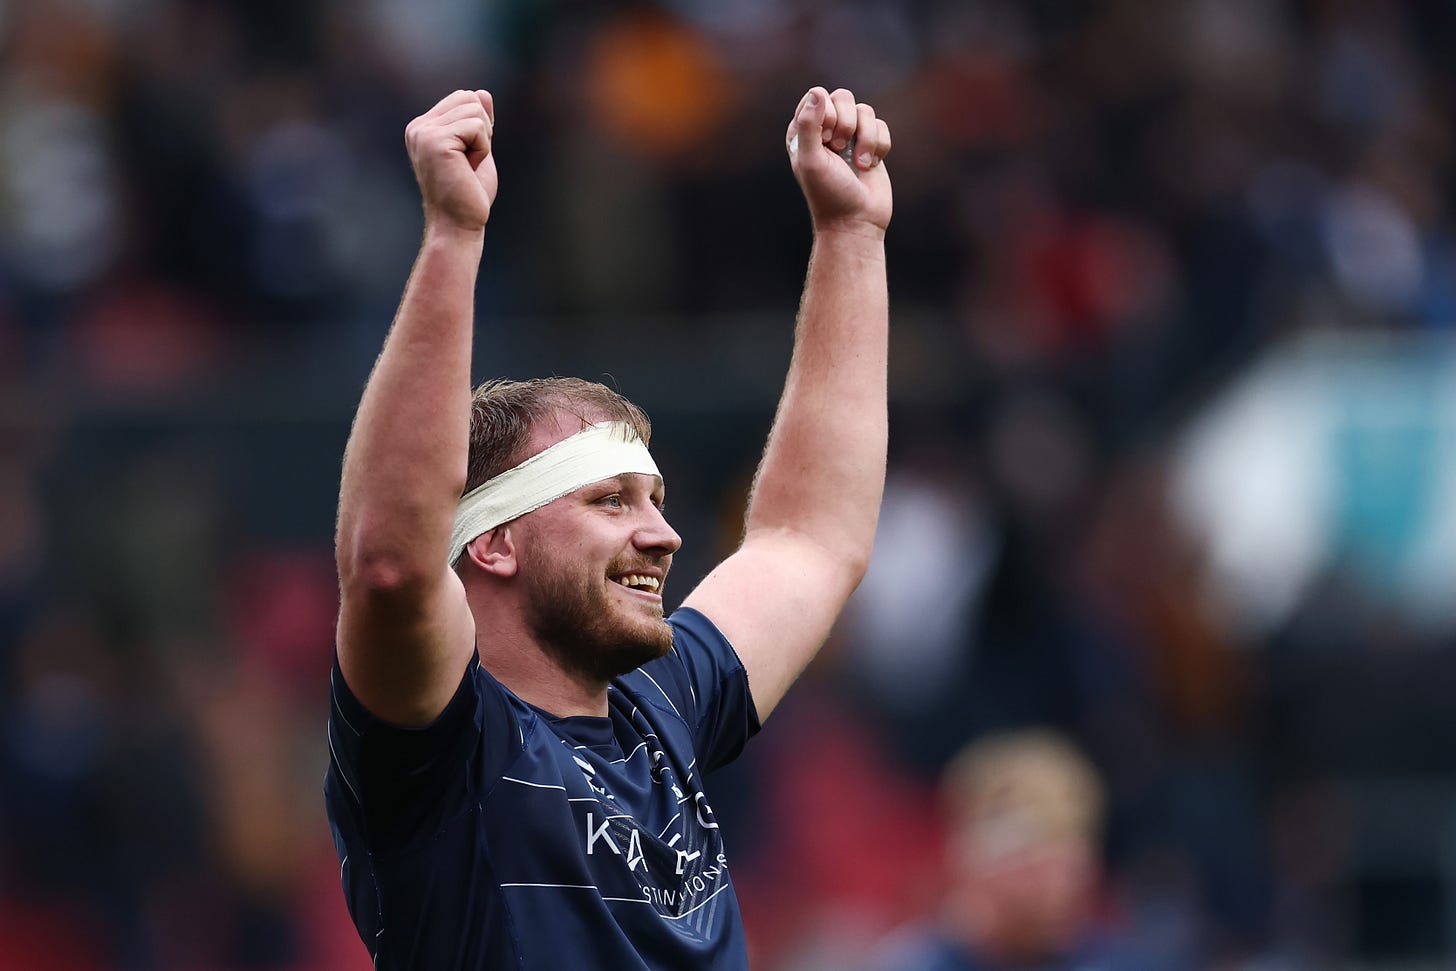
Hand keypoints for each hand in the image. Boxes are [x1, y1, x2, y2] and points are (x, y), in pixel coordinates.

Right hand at [405, 89, 497, 232]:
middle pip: (469, 97)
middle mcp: (418, 127)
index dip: (479, 126)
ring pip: (475, 110)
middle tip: (469, 162)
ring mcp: (424, 133)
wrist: (459, 225)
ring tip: (467, 167)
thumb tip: (482, 92)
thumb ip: (477, 122)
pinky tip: (468, 169)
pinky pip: (477, 127)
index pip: (463, 97)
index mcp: (423, 127)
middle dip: (482, 129)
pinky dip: (482, 149)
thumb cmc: (468, 194)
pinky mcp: (436, 141)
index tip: (467, 157)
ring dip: (482, 142)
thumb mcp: (477, 150)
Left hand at [786, 87, 891, 236]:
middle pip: (843, 97)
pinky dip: (879, 145)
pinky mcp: (872, 144)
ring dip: (866, 138)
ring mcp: (850, 136)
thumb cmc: (828, 194)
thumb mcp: (811, 160)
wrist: (856, 222)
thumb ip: (809, 125)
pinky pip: (881, 125)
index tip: (825, 142)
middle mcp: (826, 130)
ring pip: (865, 110)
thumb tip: (818, 91)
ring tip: (859, 163)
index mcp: (803, 131)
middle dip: (847, 123)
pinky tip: (870, 166)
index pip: (817, 96)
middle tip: (839, 149)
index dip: (826, 113)